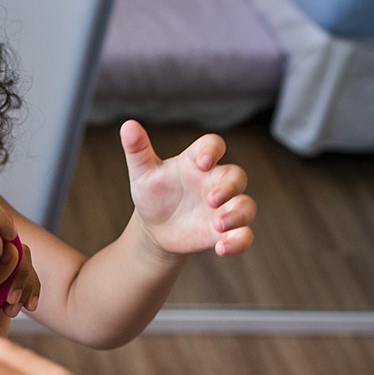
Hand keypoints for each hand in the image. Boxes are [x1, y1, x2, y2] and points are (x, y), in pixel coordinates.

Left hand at [122, 120, 254, 256]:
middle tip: (211, 199)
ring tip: (218, 224)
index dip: (212, 151)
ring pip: (246, 206)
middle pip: (236, 176)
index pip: (213, 145)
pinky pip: (243, 236)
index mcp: (196, 162)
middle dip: (229, 187)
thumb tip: (128, 125)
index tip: (203, 162)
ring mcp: (223, 207)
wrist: (154, 228)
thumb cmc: (152, 194)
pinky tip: (221, 249)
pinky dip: (238, 242)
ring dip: (237, 215)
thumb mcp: (143, 173)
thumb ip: (138, 150)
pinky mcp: (224, 231)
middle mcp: (215, 182)